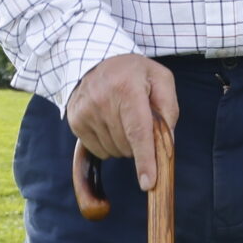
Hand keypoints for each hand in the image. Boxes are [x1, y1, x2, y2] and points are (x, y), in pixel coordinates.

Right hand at [66, 55, 177, 214]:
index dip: (145, 159)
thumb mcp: (161, 79)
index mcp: (127, 88)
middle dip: (139, 144)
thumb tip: (165, 145)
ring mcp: (84, 111)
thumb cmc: (134, 72)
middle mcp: (102, 100)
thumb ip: (168, 110)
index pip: (138, 131)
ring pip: (113, 151)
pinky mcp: (74, 121)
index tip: (148, 183)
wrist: (95, 59)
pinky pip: (98, 150)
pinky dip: (109, 143)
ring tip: (122, 117)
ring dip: (123, 144)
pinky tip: (109, 122)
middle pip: (127, 146)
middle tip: (138, 120)